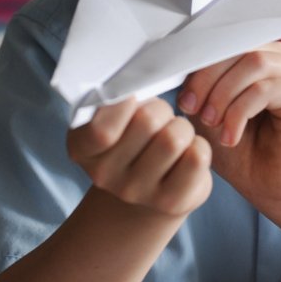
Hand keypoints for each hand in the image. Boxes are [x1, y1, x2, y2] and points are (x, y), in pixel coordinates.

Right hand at [67, 97, 211, 219]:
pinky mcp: (171, 203)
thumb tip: (139, 79)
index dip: (122, 104)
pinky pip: (197, 156)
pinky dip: (198, 144)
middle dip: (160, 109)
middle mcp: (104, 176)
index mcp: (82, 149)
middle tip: (158, 117)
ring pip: (174, 137)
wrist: (142, 195)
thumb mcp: (109, 118)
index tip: (133, 96)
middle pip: (147, 121)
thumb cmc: (128, 139)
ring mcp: (137, 193)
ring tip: (173, 134)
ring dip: (181, 127)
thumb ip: (115, 100)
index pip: (101, 130)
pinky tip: (186, 152)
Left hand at [177, 42, 280, 220]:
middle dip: (207, 78)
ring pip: (253, 62)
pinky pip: (266, 88)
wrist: (271, 188)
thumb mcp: (208, 112)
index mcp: (255, 55)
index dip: (198, 63)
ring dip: (224, 93)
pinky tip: (230, 136)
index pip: (223, 40)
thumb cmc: (241, 151)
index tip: (182, 99)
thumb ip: (199, 84)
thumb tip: (178, 60)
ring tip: (212, 123)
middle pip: (238, 45)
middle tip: (192, 110)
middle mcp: (278, 58)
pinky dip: (240, 111)